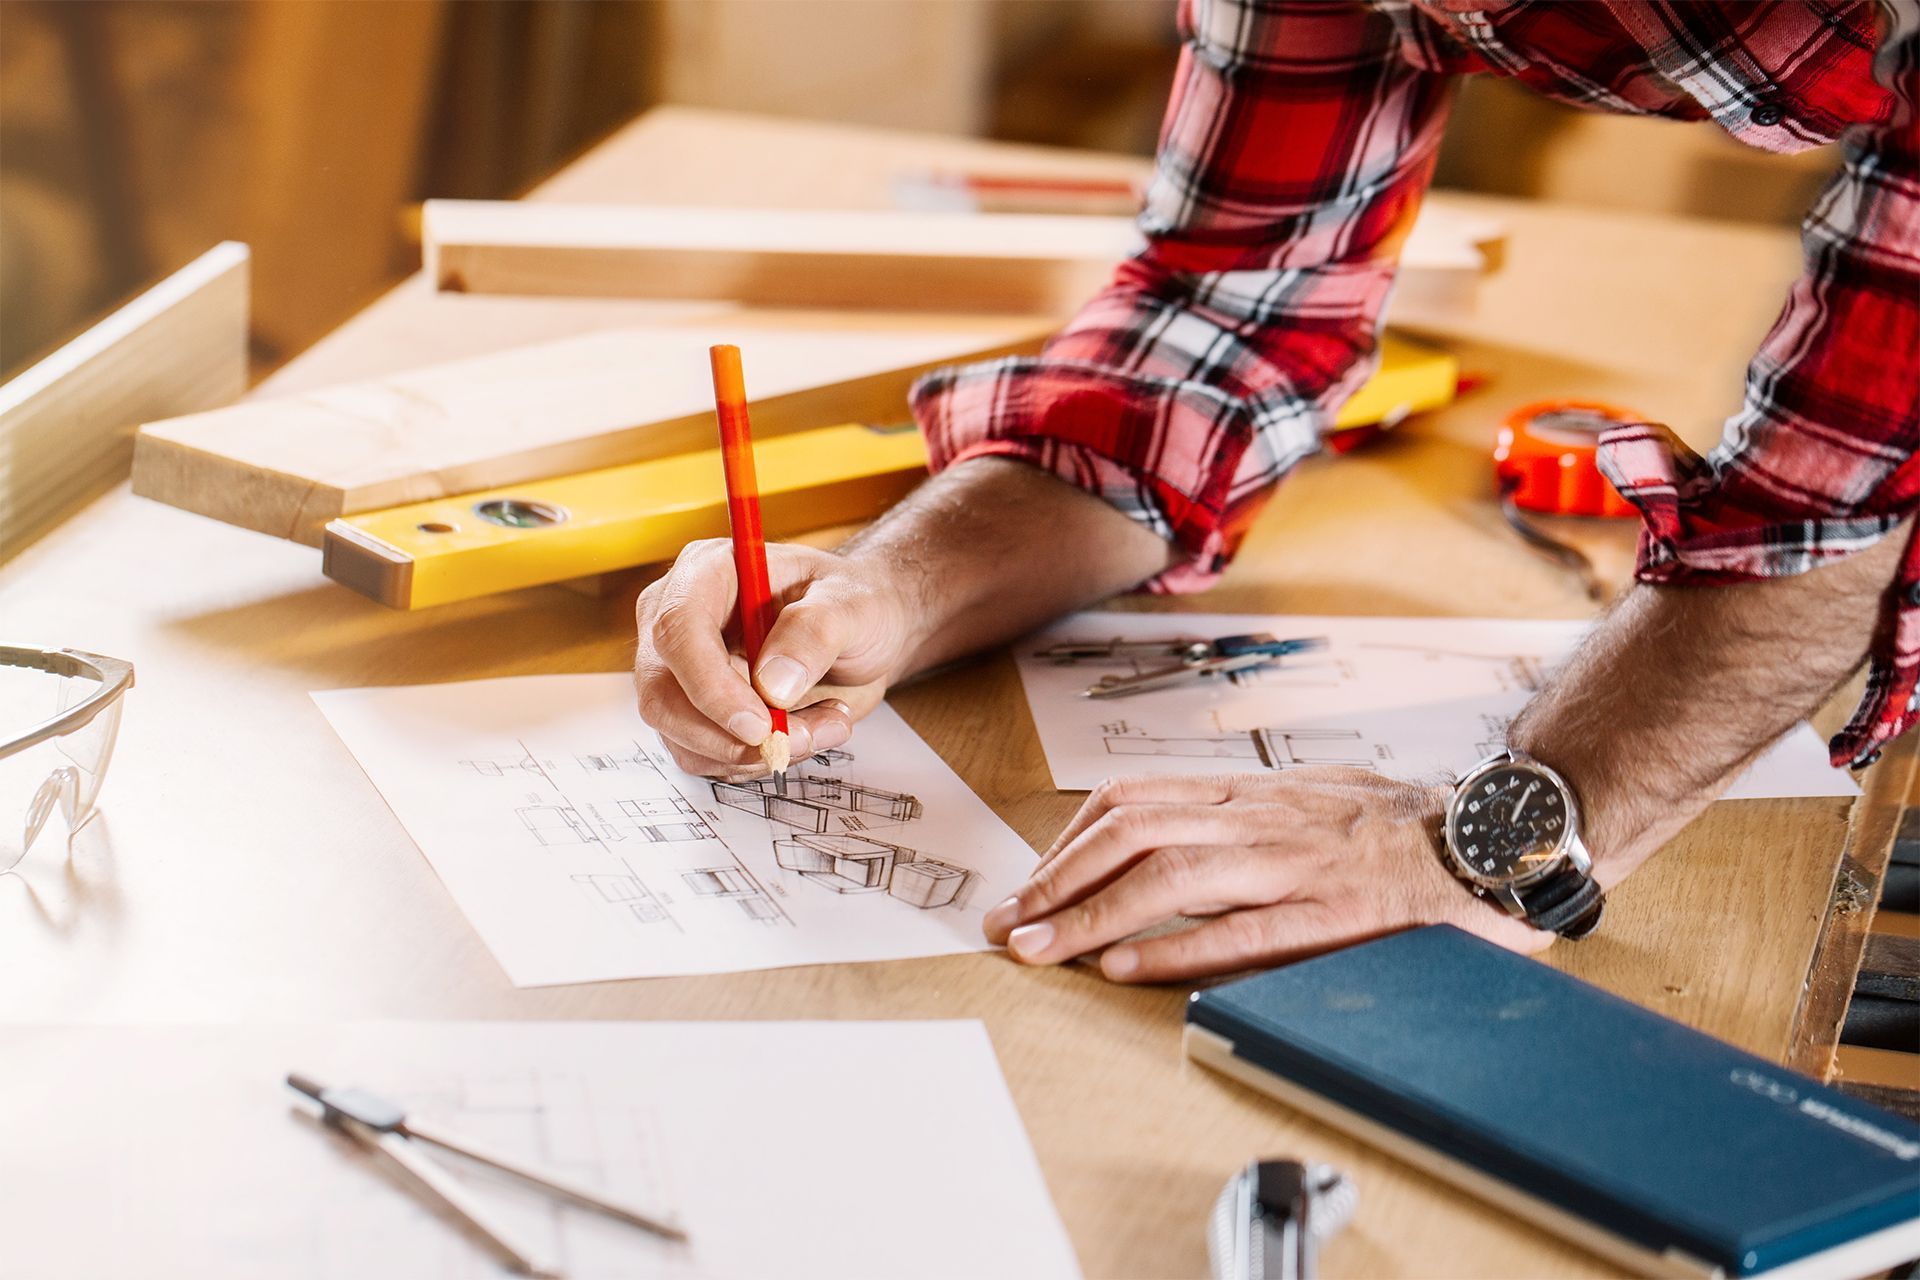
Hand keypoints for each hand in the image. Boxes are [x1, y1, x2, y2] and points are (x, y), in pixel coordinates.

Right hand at [633, 539, 919, 777]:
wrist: (864, 633)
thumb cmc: (854, 603)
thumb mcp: (853, 604)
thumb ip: (815, 632)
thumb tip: (773, 684)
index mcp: (709, 573)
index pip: (678, 629)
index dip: (710, 685)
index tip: (759, 724)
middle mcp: (680, 621)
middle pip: (663, 694)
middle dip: (731, 735)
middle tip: (804, 738)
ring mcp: (681, 671)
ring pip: (682, 736)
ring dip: (754, 752)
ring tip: (824, 726)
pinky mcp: (694, 712)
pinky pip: (704, 756)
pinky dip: (755, 761)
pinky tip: (804, 733)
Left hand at [981, 770, 1546, 982]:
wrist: (1495, 837)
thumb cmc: (1397, 829)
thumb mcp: (1305, 804)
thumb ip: (1237, 822)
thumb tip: (1160, 846)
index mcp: (1250, 796)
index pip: (1132, 802)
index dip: (1068, 844)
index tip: (1029, 886)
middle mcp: (1262, 819)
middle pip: (1132, 832)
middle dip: (1057, 880)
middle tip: (1007, 926)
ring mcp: (1297, 862)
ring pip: (1173, 874)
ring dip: (1093, 913)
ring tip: (1042, 950)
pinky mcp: (1337, 912)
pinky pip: (1243, 929)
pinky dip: (1176, 946)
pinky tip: (1125, 967)